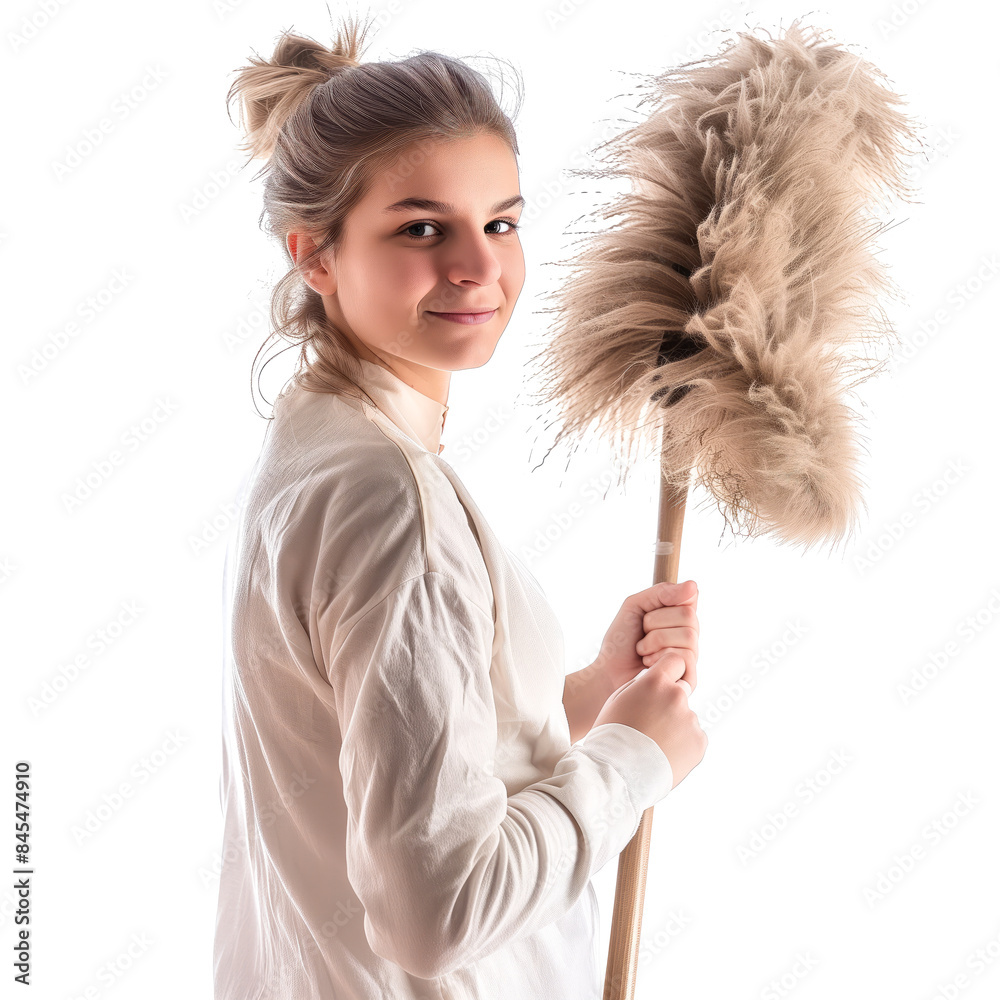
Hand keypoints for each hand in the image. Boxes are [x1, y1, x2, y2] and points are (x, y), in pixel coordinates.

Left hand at [592, 580, 698, 696]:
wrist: (608, 673)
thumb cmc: (621, 640)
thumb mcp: (635, 606)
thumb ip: (661, 592)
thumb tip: (693, 585)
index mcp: (680, 616)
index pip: (691, 595)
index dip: (666, 602)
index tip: (647, 612)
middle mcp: (690, 635)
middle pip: (688, 615)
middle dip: (654, 623)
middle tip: (641, 635)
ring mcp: (691, 656)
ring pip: (687, 635)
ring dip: (654, 642)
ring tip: (643, 651)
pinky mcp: (689, 677)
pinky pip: (684, 657)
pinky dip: (657, 658)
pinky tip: (648, 665)